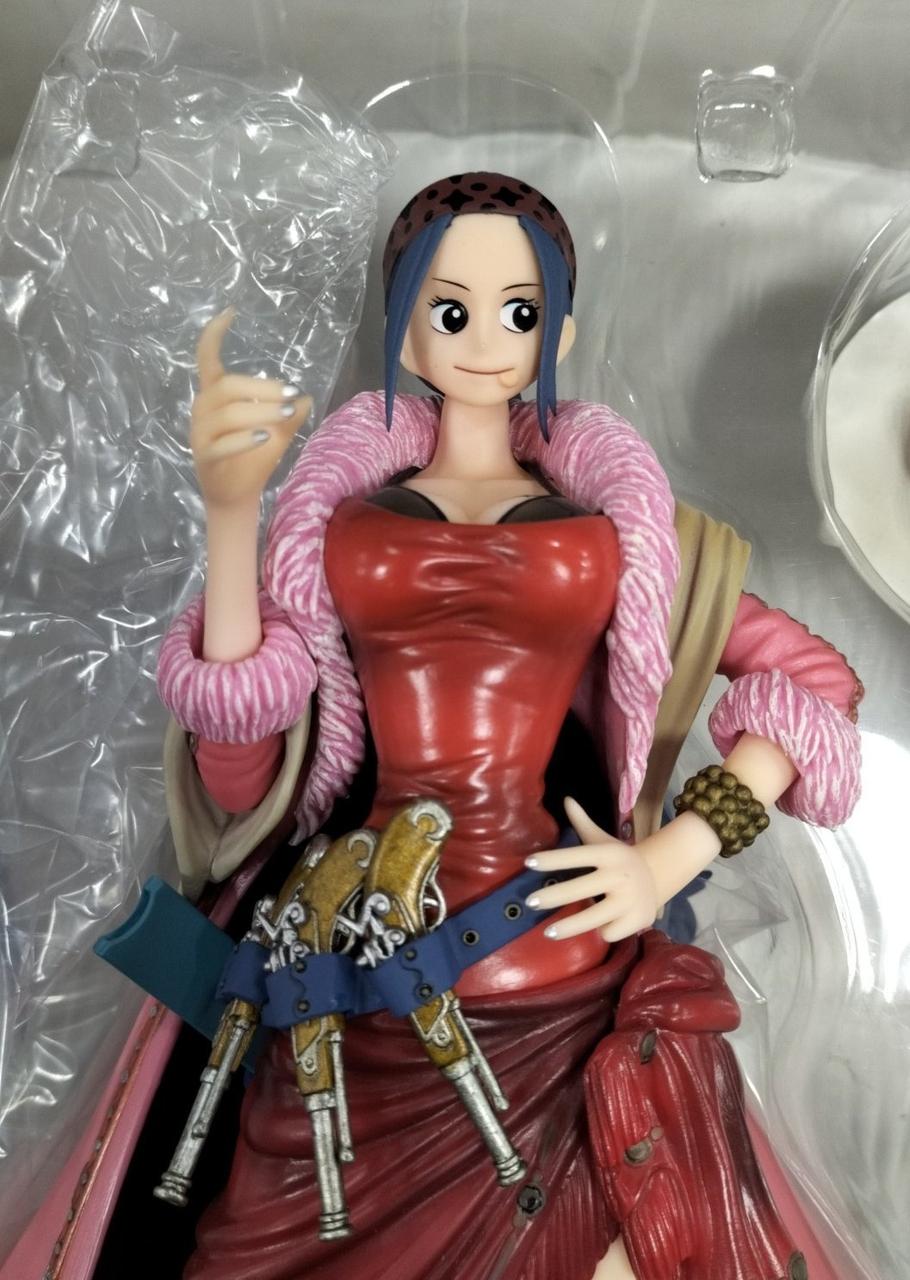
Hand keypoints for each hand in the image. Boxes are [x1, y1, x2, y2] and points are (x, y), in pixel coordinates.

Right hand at [191, 307, 311, 510]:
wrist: (234, 497)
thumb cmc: (251, 459)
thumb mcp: (274, 432)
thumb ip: (287, 414)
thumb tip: (307, 397)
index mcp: (214, 397)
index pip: (207, 359)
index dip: (214, 335)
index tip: (230, 312)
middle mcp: (202, 410)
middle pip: (227, 386)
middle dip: (262, 388)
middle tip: (290, 394)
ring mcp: (200, 434)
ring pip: (228, 413)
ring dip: (261, 411)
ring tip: (287, 414)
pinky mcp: (205, 456)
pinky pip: (223, 443)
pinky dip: (245, 439)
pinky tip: (265, 437)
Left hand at [525, 797, 659, 942]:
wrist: (657, 877)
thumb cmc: (619, 860)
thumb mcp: (603, 840)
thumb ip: (583, 823)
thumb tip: (566, 800)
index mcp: (609, 854)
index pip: (577, 855)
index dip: (552, 859)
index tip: (528, 863)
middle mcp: (620, 876)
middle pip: (580, 889)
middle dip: (553, 897)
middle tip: (530, 902)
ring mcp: (630, 899)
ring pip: (593, 917)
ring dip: (569, 926)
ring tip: (548, 932)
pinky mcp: (638, 920)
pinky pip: (609, 931)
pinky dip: (600, 932)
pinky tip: (595, 929)